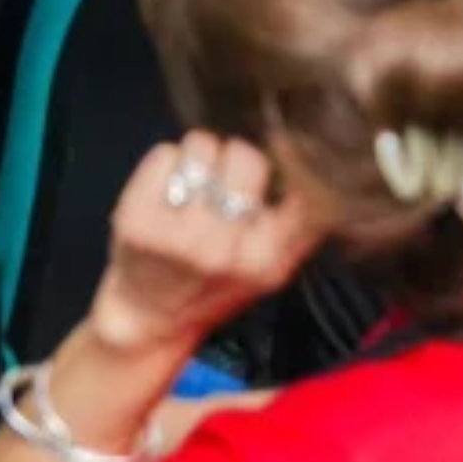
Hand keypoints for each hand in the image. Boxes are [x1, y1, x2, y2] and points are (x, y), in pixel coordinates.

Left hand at [86, 136, 323, 362]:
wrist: (148, 316)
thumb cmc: (214, 285)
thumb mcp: (271, 270)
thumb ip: (302, 226)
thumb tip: (327, 169)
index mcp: (264, 262)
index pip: (297, 186)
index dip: (288, 162)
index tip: (280, 158)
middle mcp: (221, 249)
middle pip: (246, 155)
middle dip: (235, 161)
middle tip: (222, 185)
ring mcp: (176, 234)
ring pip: (202, 145)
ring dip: (198, 158)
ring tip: (192, 188)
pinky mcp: (135, 217)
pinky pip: (164, 152)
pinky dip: (164, 163)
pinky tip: (163, 191)